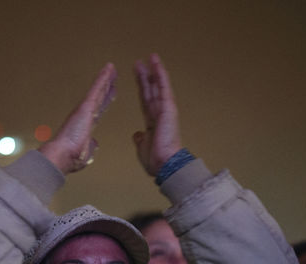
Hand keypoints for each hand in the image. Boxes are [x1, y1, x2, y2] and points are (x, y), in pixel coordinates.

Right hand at [39, 63, 116, 174]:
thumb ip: (91, 146)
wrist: (62, 156)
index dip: (105, 99)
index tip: (110, 91)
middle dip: (107, 85)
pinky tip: (108, 69)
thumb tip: (95, 144)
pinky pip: (96, 89)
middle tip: (112, 73)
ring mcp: (85, 109)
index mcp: (87, 126)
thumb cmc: (70, 157)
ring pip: (98, 90)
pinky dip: (103, 79)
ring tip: (111, 67)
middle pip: (100, 96)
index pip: (99, 109)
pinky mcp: (86, 106)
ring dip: (106, 78)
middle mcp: (86, 115)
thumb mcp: (86, 153)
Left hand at [132, 54, 181, 176]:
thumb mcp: (142, 147)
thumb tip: (137, 135)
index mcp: (152, 122)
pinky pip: (164, 88)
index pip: (145, 100)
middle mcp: (159, 114)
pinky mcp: (169, 108)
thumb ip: (140, 139)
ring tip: (150, 56)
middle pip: (150, 90)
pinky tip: (157, 64)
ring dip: (154, 71)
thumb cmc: (155, 160)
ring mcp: (165, 110)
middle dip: (145, 76)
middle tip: (139, 62)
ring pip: (158, 86)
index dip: (141, 88)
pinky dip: (161, 75)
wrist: (164, 164)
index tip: (138, 76)